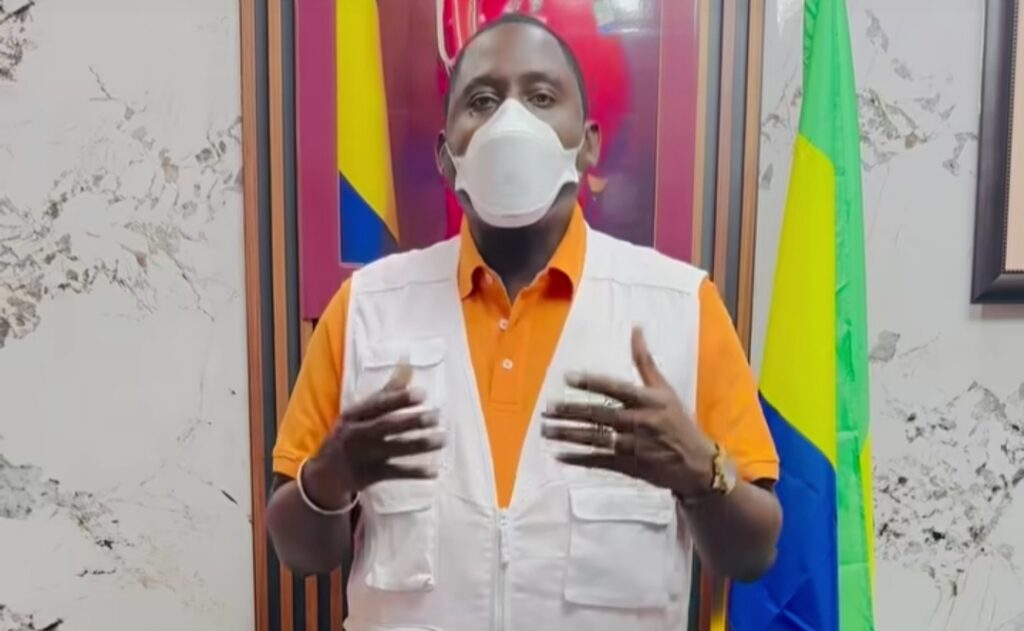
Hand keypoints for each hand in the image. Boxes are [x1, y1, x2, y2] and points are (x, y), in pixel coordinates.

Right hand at [303, 363, 445, 508]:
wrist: (326, 473)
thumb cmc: (350, 434)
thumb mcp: (361, 412)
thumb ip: (387, 391)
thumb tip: (408, 363)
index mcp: (354, 415)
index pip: (378, 404)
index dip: (399, 399)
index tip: (423, 394)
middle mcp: (356, 434)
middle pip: (387, 426)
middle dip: (413, 421)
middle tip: (436, 416)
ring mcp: (363, 456)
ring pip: (395, 449)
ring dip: (420, 444)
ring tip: (442, 439)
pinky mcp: (371, 475)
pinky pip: (396, 473)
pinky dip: (415, 472)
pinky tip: (434, 471)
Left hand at [542, 327, 716, 496]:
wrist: (696, 464)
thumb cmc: (677, 421)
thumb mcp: (664, 390)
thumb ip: (645, 361)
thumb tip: (636, 328)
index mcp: (648, 401)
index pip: (615, 388)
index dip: (591, 382)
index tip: (567, 377)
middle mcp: (639, 422)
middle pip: (599, 415)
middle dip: (571, 412)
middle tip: (547, 409)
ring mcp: (632, 446)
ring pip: (595, 438)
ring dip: (568, 434)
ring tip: (546, 429)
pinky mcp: (628, 465)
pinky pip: (599, 461)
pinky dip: (578, 458)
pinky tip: (559, 455)